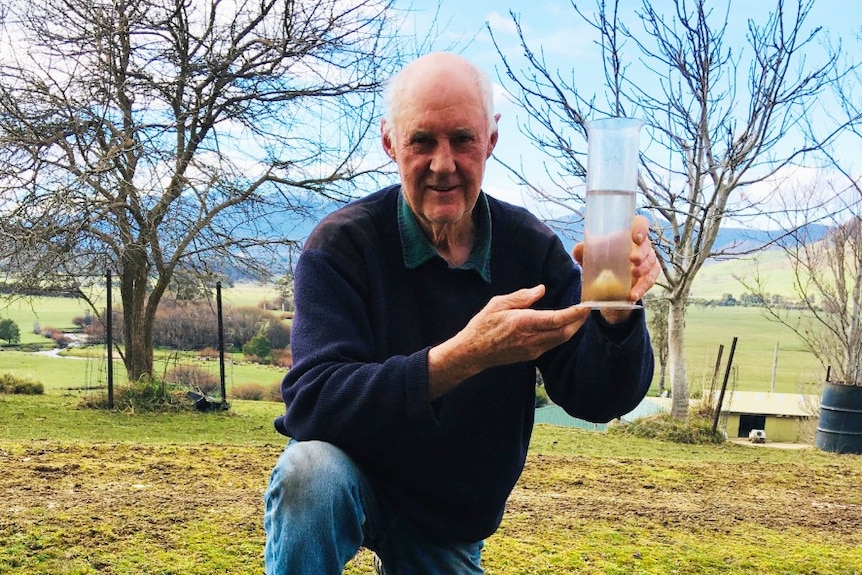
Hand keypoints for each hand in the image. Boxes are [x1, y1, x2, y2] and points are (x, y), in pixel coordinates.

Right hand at [427, 285, 588, 399]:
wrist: (473, 353)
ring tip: (579, 315)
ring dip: (572, 328)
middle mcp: (531, 339)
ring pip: (561, 340)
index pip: (556, 320)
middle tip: (587, 308)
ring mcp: (532, 350)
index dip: (574, 314)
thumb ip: (521, 297)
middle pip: (564, 332)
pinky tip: (563, 325)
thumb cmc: (482, 326)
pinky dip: (562, 333)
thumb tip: (541, 290)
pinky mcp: (532, 355)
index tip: (586, 306)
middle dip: (579, 321)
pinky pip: (553, 344)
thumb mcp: (498, 304)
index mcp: (522, 324)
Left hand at [572, 214, 659, 323]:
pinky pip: (650, 280)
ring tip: (633, 276)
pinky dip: (642, 288)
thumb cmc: (600, 257)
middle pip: (647, 245)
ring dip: (644, 270)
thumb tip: (579, 249)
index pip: (641, 223)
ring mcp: (647, 259)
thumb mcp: (590, 253)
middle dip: (642, 252)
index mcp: (629, 232)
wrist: (605, 276)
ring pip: (651, 262)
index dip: (641, 228)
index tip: (635, 238)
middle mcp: (641, 244)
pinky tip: (633, 295)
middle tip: (633, 260)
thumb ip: (582, 250)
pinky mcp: (649, 274)